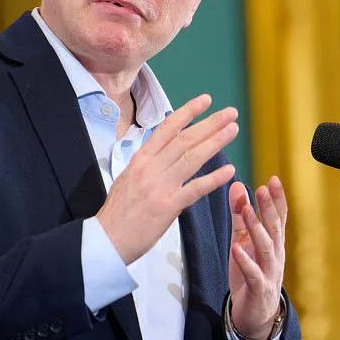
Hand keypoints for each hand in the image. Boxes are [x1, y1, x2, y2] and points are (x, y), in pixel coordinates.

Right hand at [96, 94, 237, 264]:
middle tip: (231, 112)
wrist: (107, 239)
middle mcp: (150, 168)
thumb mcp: (128, 179)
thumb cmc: (118, 212)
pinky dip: (213, 179)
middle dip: (210, 123)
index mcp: (140, 160)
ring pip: (192, 158)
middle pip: (184, 140)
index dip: (187, 112)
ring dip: (215, 142)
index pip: (167, 129)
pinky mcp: (168, 206)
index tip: (206, 100)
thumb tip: (164, 151)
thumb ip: (147, 164)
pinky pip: (195, 189)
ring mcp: (160, 186)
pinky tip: (230, 170)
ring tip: (233, 129)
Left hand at [228, 175, 287, 339]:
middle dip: (269, 208)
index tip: (273, 179)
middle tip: (262, 188)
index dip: (277, 199)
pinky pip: (253, 273)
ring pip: (266, 248)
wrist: (255, 317)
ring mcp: (269, 272)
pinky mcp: (258, 289)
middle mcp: (275, 255)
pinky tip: (236, 249)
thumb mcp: (242, 242)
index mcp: (273, 243)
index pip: (279, 217)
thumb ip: (240, 216)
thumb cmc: (250, 276)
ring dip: (257, 228)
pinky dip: (245, 261)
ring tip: (248, 211)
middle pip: (275, 228)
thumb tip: (237, 186)